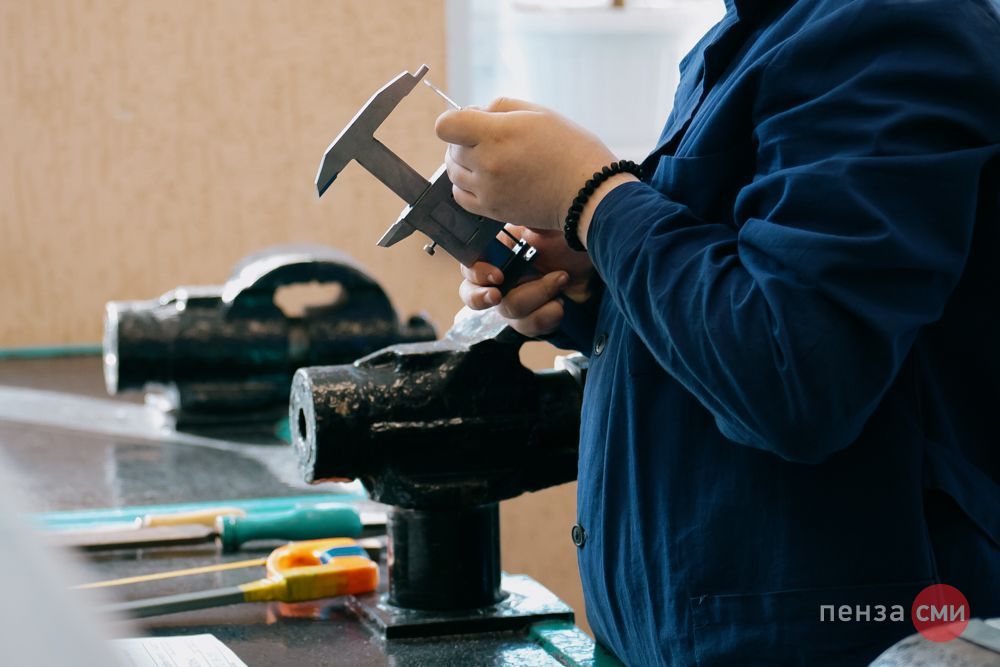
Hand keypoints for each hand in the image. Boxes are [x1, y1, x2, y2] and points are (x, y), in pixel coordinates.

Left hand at [436, 98, 616, 231]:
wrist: (587, 192)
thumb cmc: (569, 148)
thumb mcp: (538, 112)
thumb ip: (499, 107)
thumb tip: (474, 112)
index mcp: (496, 134)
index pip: (445, 126)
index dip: (454, 120)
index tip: (470, 122)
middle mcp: (487, 163)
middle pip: (451, 148)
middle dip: (465, 140)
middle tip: (491, 140)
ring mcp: (488, 190)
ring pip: (453, 172)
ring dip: (464, 163)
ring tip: (489, 159)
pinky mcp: (492, 210)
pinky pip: (460, 196)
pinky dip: (465, 186)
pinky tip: (484, 179)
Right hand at [458, 225, 594, 337]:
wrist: (598, 265)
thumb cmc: (570, 240)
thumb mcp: (547, 225)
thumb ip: (523, 222)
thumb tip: (505, 212)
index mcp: (498, 253)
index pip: (469, 266)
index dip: (476, 274)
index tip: (497, 275)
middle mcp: (501, 279)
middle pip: (475, 297)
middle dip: (483, 297)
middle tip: (498, 295)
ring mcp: (515, 300)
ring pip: (510, 312)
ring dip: (539, 295)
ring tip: (562, 278)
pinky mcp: (532, 319)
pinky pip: (528, 326)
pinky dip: (548, 314)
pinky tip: (561, 301)